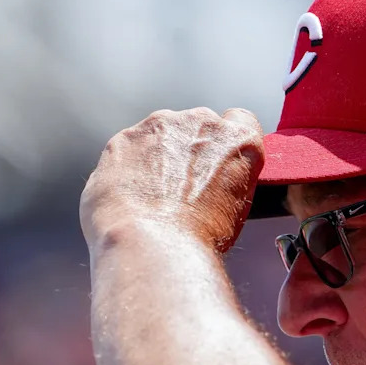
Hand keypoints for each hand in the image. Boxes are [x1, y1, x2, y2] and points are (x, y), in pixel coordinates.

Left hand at [80, 107, 263, 252]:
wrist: (154, 244)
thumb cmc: (201, 235)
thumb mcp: (238, 205)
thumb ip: (229, 176)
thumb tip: (215, 180)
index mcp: (238, 140)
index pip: (241, 120)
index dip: (228, 141)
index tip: (219, 159)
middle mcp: (201, 123)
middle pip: (198, 124)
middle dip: (191, 147)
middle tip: (184, 186)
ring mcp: (159, 126)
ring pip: (161, 133)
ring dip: (159, 154)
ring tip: (155, 195)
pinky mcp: (124, 138)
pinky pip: (130, 148)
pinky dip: (130, 166)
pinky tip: (133, 196)